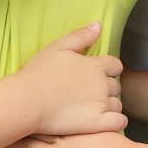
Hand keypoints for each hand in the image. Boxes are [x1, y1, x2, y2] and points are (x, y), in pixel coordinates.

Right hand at [7, 23, 125, 136]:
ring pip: (117, 104)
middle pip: (116, 86)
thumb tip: (99, 25)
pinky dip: (117, 122)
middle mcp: (102, 84)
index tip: (95, 76)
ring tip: (92, 109)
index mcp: (95, 65)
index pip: (115, 65)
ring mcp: (101, 105)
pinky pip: (119, 122)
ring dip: (110, 106)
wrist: (28, 100)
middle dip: (107, 89)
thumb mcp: (58, 47)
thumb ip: (81, 36)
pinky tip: (104, 121)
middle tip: (89, 94)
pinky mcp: (97, 123)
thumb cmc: (39, 73)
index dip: (108, 70)